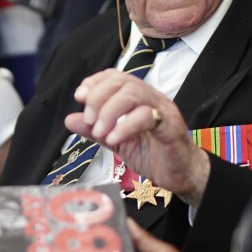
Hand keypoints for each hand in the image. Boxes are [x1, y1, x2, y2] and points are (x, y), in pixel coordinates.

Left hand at [64, 70, 210, 205]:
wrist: (182, 175)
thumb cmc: (153, 155)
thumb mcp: (117, 142)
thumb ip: (95, 130)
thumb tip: (70, 119)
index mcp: (138, 99)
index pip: (115, 76)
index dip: (95, 82)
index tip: (80, 97)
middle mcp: (151, 99)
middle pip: (122, 81)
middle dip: (99, 97)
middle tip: (89, 120)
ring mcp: (162, 111)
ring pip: (133, 94)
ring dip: (109, 111)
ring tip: (99, 132)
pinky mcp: (170, 127)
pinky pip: (147, 117)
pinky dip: (125, 126)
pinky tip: (113, 138)